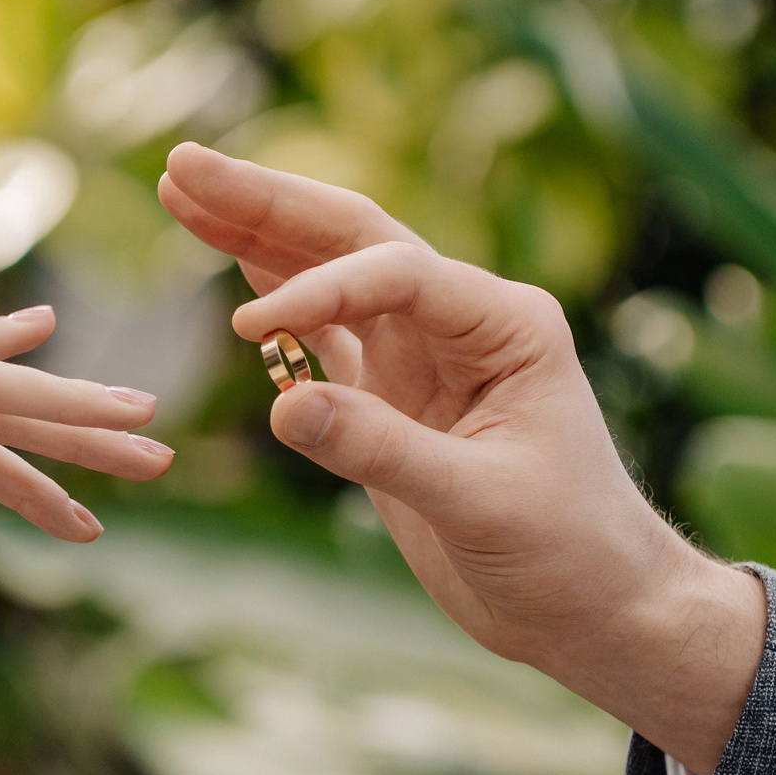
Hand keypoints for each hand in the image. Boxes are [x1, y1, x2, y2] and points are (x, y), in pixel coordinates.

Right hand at [158, 144, 762, 771]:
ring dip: (257, 234)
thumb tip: (285, 406)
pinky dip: (275, 295)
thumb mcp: (478, 505)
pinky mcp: (395, 396)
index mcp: (505, 324)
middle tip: (183, 164)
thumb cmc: (566, 553)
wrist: (595, 609)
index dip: (318, 291)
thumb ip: (382, 451)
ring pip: (330, 275)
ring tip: (180, 189)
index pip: (396, 274)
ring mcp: (425, 354)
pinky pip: (324, 333)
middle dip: (267, 202)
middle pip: (354, 239)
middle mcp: (463, 321)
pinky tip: (229, 256)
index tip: (247, 329)